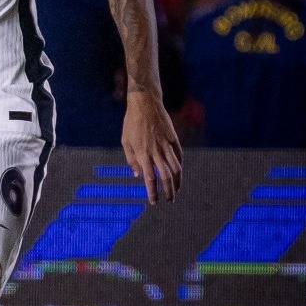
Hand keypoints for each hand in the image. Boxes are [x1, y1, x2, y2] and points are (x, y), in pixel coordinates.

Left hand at [122, 91, 182, 205]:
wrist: (145, 103)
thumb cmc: (131, 123)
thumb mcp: (125, 141)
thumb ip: (131, 159)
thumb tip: (138, 175)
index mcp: (142, 154)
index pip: (150, 179)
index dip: (153, 192)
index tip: (154, 202)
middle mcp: (156, 151)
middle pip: (165, 177)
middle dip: (168, 191)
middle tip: (169, 201)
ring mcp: (166, 145)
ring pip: (175, 168)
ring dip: (177, 182)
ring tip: (176, 191)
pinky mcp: (173, 138)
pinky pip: (179, 155)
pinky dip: (180, 166)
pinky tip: (179, 173)